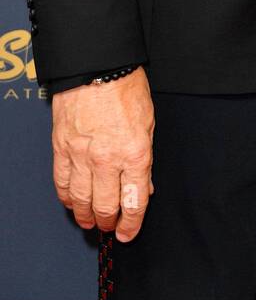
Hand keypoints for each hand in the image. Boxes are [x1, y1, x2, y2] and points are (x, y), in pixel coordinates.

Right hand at [51, 68, 154, 241]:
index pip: (134, 202)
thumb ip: (145, 159)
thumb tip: (144, 186)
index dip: (131, 224)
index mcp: (135, 153)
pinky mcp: (62, 149)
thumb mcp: (149, 123)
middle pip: (105, 207)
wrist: (98, 66)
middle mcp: (107, 159)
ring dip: (86, 216)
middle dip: (109, 223)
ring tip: (90, 222)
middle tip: (111, 227)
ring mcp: (81, 155)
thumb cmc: (127, 89)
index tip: (129, 234)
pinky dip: (67, 198)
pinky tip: (72, 203)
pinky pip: (62, 183)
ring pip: (81, 200)